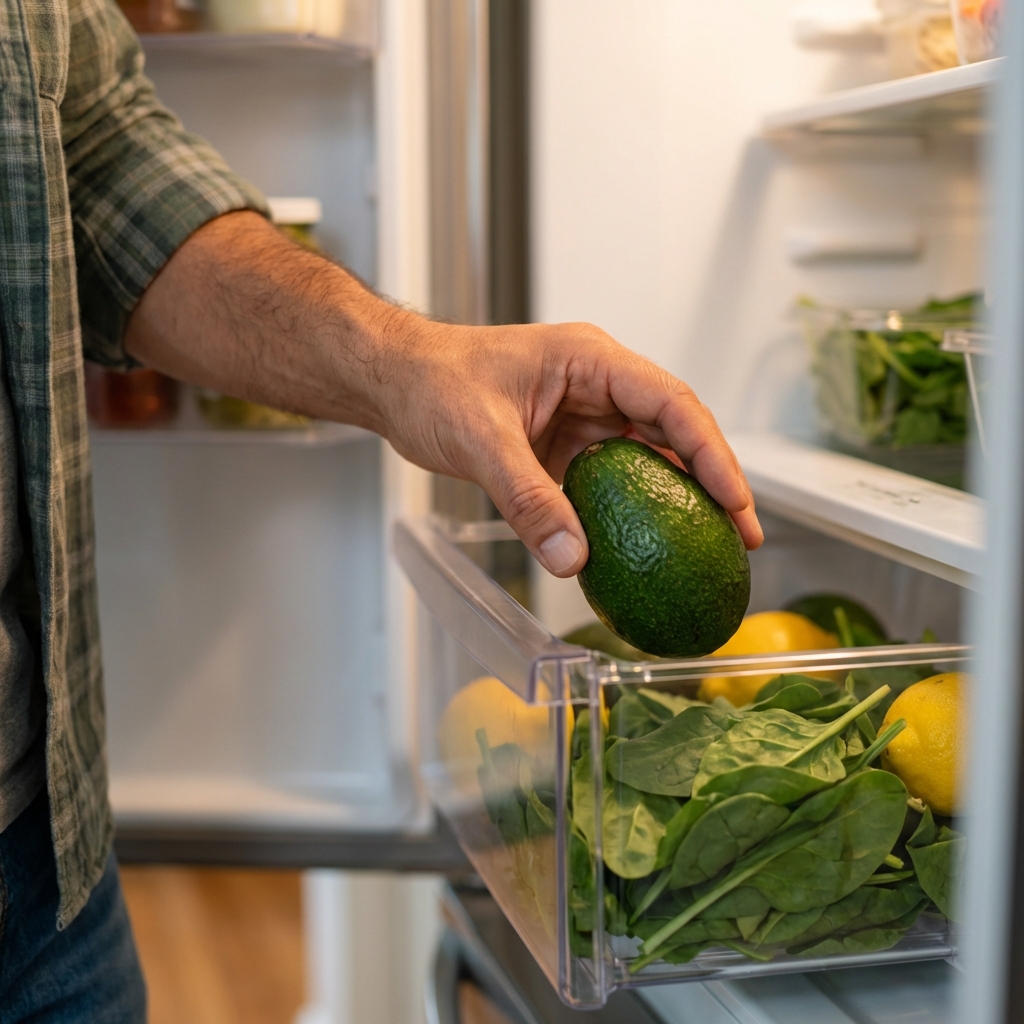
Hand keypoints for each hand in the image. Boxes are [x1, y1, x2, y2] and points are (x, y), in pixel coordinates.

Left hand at [375, 316, 762, 575]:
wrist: (394, 381)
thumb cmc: (431, 380)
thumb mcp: (481, 437)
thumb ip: (527, 498)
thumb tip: (573, 559)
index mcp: (590, 361)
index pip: (671, 403)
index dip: (711, 454)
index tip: (735, 502)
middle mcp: (597, 387)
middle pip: (673, 433)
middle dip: (712, 484)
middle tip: (741, 538)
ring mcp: (583, 418)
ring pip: (648, 460)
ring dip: (678, 502)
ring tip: (710, 550)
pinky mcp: (565, 448)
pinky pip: (610, 483)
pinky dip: (630, 514)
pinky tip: (645, 549)